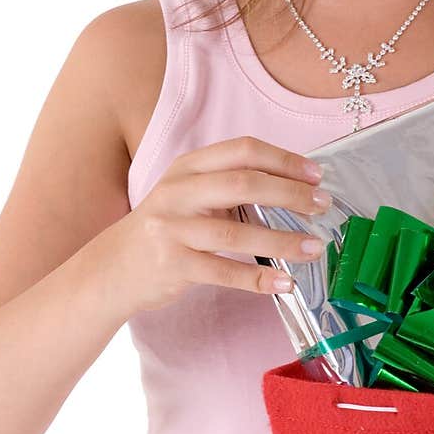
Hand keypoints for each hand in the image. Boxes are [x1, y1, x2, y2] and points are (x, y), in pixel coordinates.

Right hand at [92, 136, 330, 315]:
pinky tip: (284, 283)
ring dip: (282, 242)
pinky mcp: (172, 265)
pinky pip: (223, 272)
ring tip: (314, 249)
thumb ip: (229, 185)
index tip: (316, 174)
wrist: (111, 269)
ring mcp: (172, 229)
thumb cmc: (165, 229)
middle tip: (323, 206)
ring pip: (236, 233)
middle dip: (290, 193)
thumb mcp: (189, 195)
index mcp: (188, 167)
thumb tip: (294, 186)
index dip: (283, 159)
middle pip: (243, 184)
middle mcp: (178, 192)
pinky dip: (257, 279)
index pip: (242, 150)